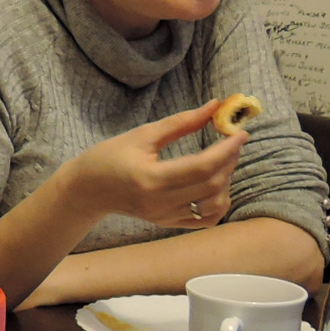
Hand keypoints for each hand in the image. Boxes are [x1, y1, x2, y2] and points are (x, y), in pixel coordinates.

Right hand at [58, 101, 243, 231]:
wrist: (89, 189)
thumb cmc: (110, 156)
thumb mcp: (143, 134)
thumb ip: (181, 122)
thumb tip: (215, 106)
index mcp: (150, 178)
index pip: (202, 167)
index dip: (226, 149)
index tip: (240, 133)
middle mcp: (160, 202)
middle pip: (211, 185)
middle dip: (229, 161)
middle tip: (232, 142)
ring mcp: (165, 217)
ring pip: (214, 205)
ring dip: (226, 181)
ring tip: (222, 162)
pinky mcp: (168, 223)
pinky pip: (205, 220)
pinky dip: (219, 203)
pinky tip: (215, 185)